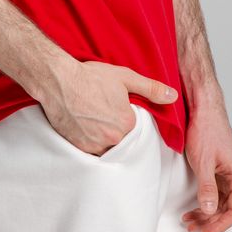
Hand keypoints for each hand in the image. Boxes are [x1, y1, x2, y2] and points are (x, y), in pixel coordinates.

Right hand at [38, 60, 178, 156]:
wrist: (58, 81)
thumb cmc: (90, 77)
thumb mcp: (124, 77)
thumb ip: (151, 88)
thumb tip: (173, 96)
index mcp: (127, 123)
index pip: (137, 129)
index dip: (130, 120)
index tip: (120, 111)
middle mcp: (113, 138)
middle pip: (123, 141)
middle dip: (118, 131)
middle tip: (106, 115)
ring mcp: (95, 146)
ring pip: (108, 149)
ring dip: (106, 141)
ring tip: (97, 123)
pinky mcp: (79, 149)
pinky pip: (92, 154)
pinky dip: (92, 145)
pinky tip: (87, 129)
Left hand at [180, 88, 231, 231]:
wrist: (202, 109)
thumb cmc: (206, 130)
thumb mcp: (203, 161)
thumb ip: (207, 188)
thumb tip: (210, 211)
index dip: (220, 225)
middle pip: (227, 209)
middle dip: (210, 221)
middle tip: (192, 227)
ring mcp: (227, 174)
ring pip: (220, 203)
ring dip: (205, 213)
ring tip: (188, 220)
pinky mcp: (218, 170)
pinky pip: (214, 193)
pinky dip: (204, 202)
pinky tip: (193, 207)